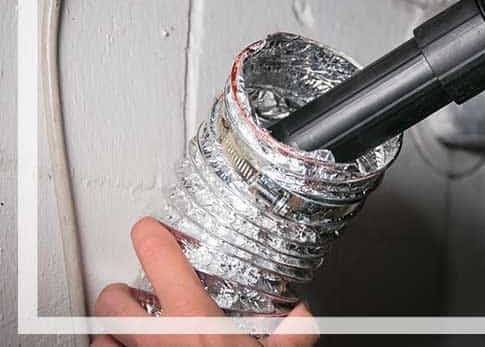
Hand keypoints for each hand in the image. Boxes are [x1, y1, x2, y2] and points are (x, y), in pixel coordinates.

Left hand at [92, 217, 317, 346]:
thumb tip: (303, 318)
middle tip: (140, 295)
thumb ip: (293, 337)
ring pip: (98, 335)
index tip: (152, 231)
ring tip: (130, 330)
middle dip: (122, 293)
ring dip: (111, 329)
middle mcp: (158, 342)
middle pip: (112, 298)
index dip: (151, 235)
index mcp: (195, 322)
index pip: (158, 256)